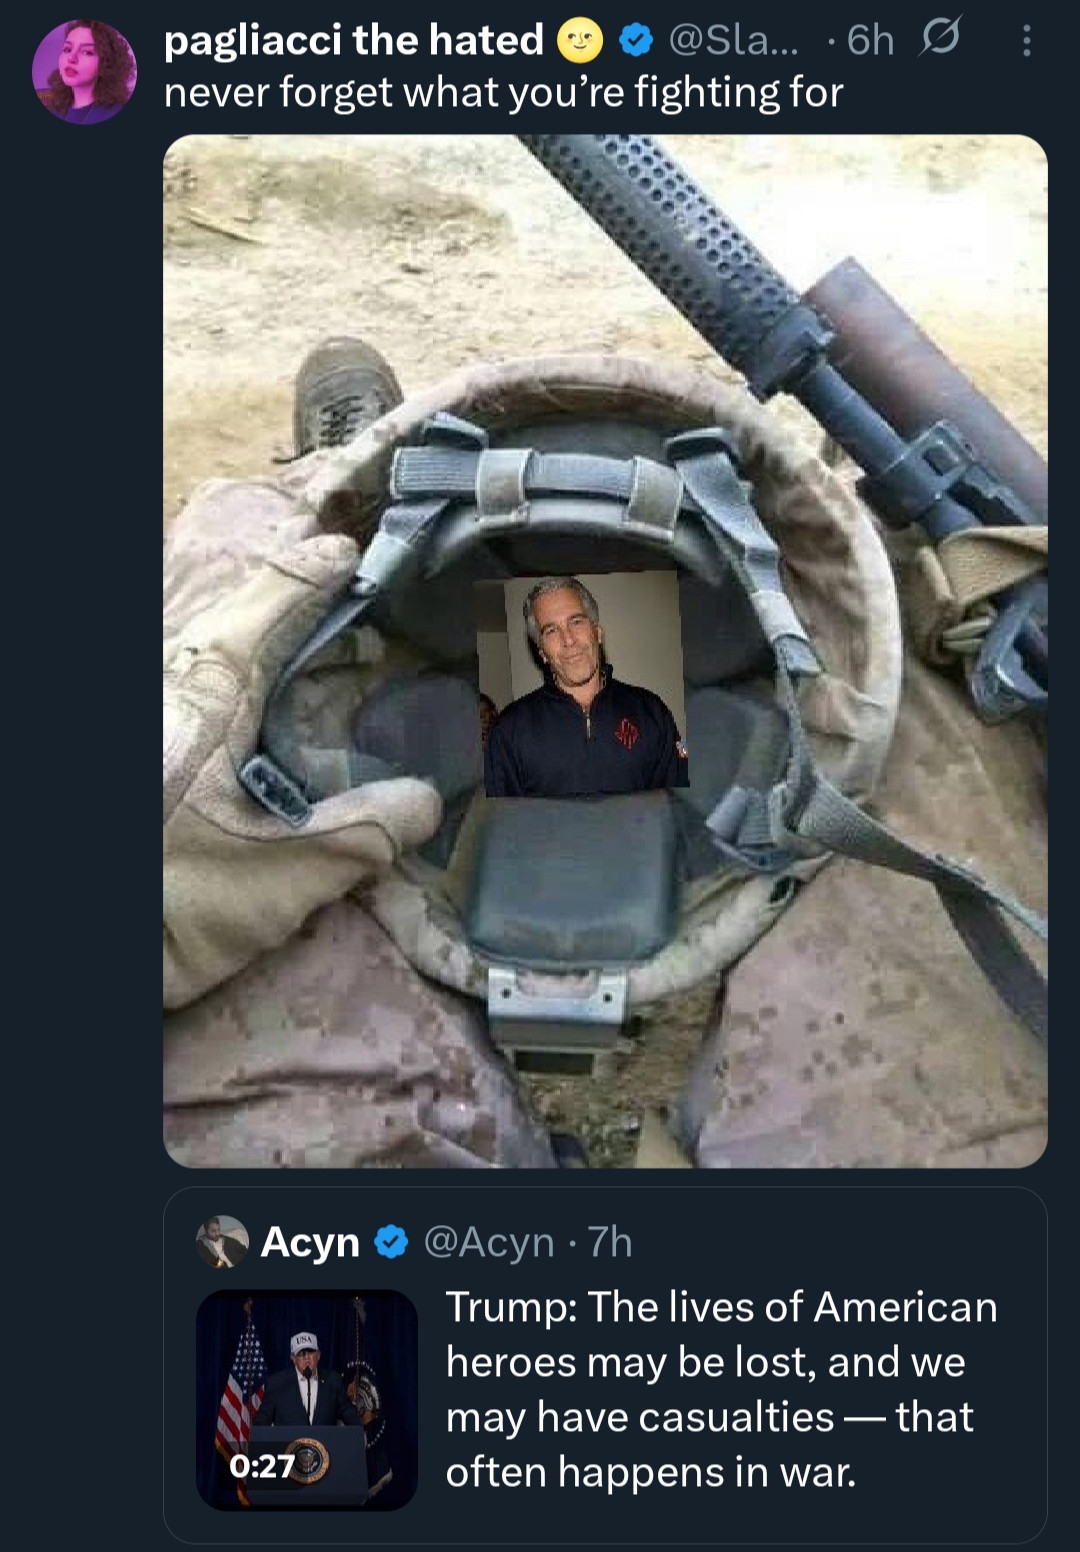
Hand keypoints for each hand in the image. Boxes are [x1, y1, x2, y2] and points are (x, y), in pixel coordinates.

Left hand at [164, 532, 440, 1006]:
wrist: (65, 952)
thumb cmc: (164, 907)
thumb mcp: (275, 881)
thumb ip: (358, 836)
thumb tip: (428, 801)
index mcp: (205, 697)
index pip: (268, 602)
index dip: (315, 572)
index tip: (352, 554)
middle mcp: (166, 690)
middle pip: (230, 620)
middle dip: (286, 603)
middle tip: (343, 602)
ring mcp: (148, 719)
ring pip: (200, 658)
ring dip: (252, 646)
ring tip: (308, 656)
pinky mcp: (144, 751)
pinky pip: (184, 695)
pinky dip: (227, 689)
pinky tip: (253, 725)